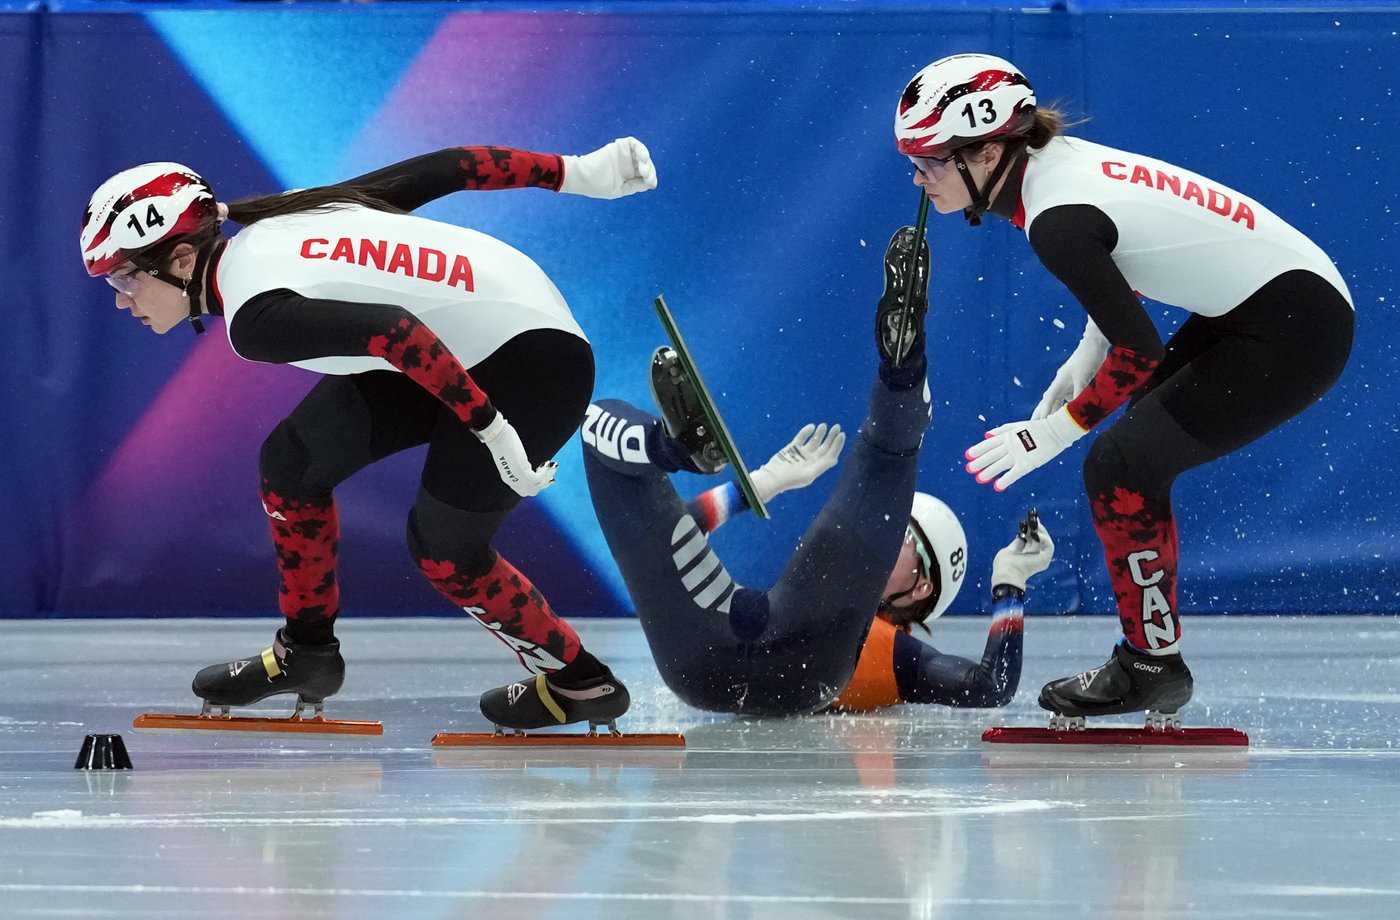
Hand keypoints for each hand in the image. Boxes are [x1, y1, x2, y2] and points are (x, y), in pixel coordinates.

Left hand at [472, 412, 557, 496]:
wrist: (496, 436)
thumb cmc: (502, 441)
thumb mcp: (509, 456)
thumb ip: (515, 462)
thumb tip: (521, 457)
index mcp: (507, 477)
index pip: (523, 489)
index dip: (534, 485)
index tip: (541, 474)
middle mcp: (512, 480)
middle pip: (531, 492)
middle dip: (544, 484)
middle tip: (551, 477)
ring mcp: (517, 478)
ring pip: (537, 486)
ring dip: (548, 478)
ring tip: (554, 466)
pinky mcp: (522, 472)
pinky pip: (538, 478)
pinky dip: (546, 472)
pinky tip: (547, 463)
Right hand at [559, 137, 656, 198]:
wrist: (582, 177)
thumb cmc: (597, 186)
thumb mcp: (619, 189)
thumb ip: (635, 186)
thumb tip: (651, 184)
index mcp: (629, 175)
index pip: (645, 175)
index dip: (651, 178)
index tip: (651, 184)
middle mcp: (628, 164)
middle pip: (645, 164)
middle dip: (650, 171)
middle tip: (647, 177)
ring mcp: (624, 154)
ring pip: (641, 153)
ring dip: (646, 160)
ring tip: (645, 169)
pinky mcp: (619, 146)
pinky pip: (634, 143)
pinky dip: (641, 148)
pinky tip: (643, 157)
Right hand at [750, 423, 844, 503]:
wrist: (773, 476)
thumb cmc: (791, 478)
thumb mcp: (809, 474)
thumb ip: (822, 466)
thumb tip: (835, 458)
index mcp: (817, 466)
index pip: (830, 454)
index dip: (837, 445)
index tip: (841, 435)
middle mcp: (811, 459)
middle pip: (825, 446)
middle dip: (831, 437)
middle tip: (837, 427)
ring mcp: (802, 453)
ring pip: (814, 441)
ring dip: (820, 433)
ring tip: (824, 425)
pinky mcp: (792, 447)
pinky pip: (802, 437)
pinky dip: (806, 431)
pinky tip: (811, 426)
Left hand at [965, 407, 1087, 490]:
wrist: (1056, 430)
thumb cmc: (1038, 427)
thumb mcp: (1018, 425)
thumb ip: (1002, 430)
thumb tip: (986, 434)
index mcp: (1008, 436)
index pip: (989, 444)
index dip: (978, 450)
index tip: (967, 455)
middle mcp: (1010, 445)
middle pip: (991, 455)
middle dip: (979, 462)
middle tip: (969, 469)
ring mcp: (1018, 454)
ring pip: (1000, 464)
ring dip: (989, 472)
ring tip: (979, 478)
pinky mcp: (1028, 463)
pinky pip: (1014, 473)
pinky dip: (1006, 480)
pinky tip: (998, 486)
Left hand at [991, 509, 1054, 591]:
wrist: (1007, 572)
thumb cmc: (1004, 564)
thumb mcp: (1011, 549)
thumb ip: (1019, 542)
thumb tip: (1023, 534)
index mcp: (1026, 556)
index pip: (1032, 540)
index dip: (1031, 530)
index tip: (1027, 520)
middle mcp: (1035, 557)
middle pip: (1039, 539)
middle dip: (1037, 528)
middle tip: (1033, 518)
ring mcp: (1041, 559)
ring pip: (1046, 541)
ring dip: (1041, 530)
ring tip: (1035, 524)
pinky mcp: (1046, 559)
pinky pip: (1049, 546)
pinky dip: (1044, 538)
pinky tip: (1037, 534)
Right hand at [1032, 319, 1108, 419]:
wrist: (1094, 345)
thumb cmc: (1087, 359)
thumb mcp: (1083, 378)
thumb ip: (1079, 394)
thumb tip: (1076, 409)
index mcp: (1059, 382)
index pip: (1049, 400)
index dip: (1043, 412)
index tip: (1037, 424)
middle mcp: (1061, 385)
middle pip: (1048, 402)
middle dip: (1040, 414)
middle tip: (1033, 426)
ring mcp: (1067, 385)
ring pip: (1057, 402)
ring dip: (1052, 413)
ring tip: (1045, 425)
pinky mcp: (1075, 385)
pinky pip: (1068, 400)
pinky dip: (1065, 409)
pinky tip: (1065, 416)